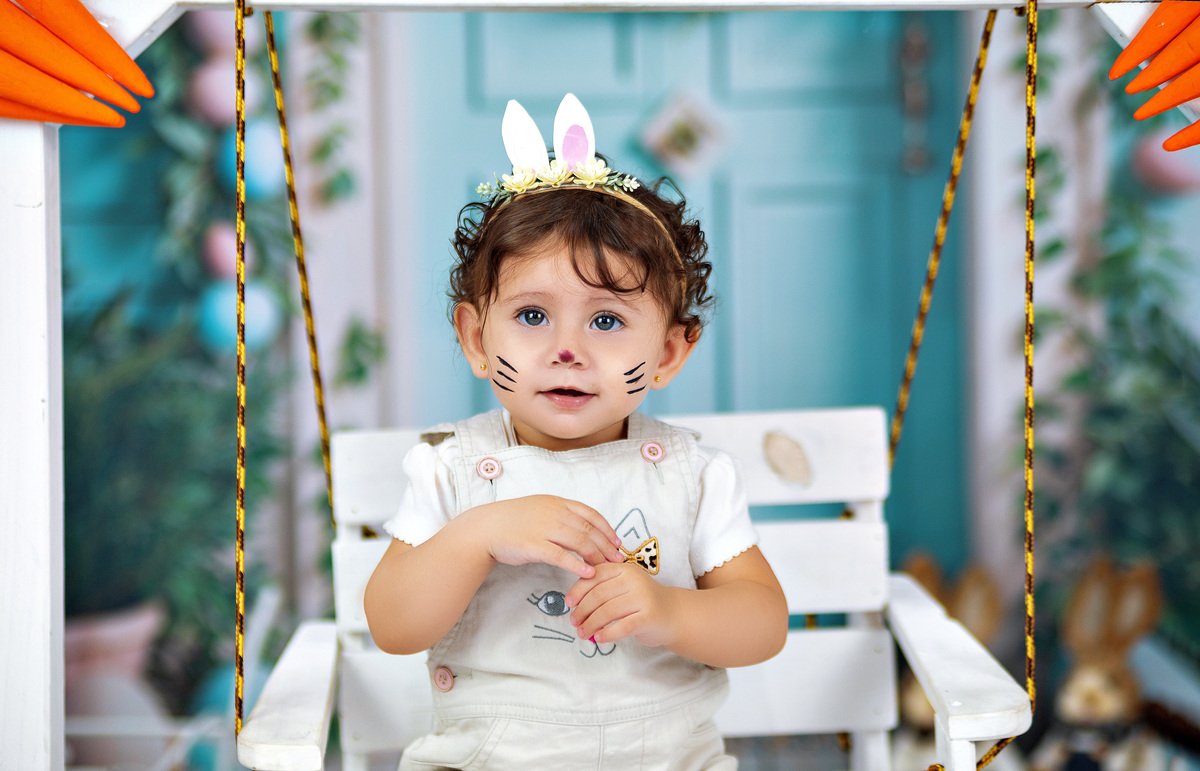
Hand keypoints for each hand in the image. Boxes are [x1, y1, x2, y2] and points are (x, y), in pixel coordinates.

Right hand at [462, 495, 623, 578]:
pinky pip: (562, 556)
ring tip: (607, 567)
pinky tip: (588, 573)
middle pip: (588, 529)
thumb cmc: (513, 521)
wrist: (487, 528)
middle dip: (606, 545)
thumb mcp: (540, 508)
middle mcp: (553, 512)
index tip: (617, 541)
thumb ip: (561, 515)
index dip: (606, 528)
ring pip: (579, 542)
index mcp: (557, 503)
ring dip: (596, 556)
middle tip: (618, 559)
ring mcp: (544, 528)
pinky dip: (578, 565)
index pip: (590, 514)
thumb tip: (583, 527)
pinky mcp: (534, 546)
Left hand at [566, 562, 679, 647]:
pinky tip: (599, 639)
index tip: (569, 603)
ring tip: (583, 633)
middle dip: (582, 610)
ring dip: (591, 624)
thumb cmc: (641, 602)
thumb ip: (603, 588)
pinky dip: (607, 634)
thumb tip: (573, 603)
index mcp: (624, 569)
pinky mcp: (648, 617)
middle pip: (599, 595)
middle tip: (574, 622)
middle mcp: (634, 580)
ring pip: (607, 611)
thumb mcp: (623, 587)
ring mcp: (642, 598)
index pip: (595, 576)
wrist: (673, 614)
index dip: (578, 589)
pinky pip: (622, 627)